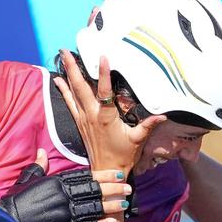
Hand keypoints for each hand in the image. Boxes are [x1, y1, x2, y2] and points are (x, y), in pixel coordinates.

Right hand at [0, 149, 131, 221]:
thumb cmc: (15, 200)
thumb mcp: (26, 179)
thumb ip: (38, 166)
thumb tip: (41, 152)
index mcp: (56, 182)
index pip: (85, 176)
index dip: (104, 175)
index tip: (118, 173)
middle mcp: (62, 196)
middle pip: (93, 191)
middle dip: (113, 189)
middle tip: (128, 188)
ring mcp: (63, 214)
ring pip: (93, 209)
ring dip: (110, 206)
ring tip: (124, 204)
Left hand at [53, 50, 165, 172]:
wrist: (106, 171)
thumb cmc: (123, 155)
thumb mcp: (138, 139)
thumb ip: (148, 125)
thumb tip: (163, 115)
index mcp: (106, 117)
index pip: (105, 91)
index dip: (104, 74)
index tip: (103, 57)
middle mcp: (91, 115)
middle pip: (80, 87)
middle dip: (73, 68)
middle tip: (66, 50)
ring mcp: (83, 118)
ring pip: (73, 92)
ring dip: (67, 74)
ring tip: (62, 57)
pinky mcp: (80, 122)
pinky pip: (69, 102)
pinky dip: (64, 90)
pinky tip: (58, 80)